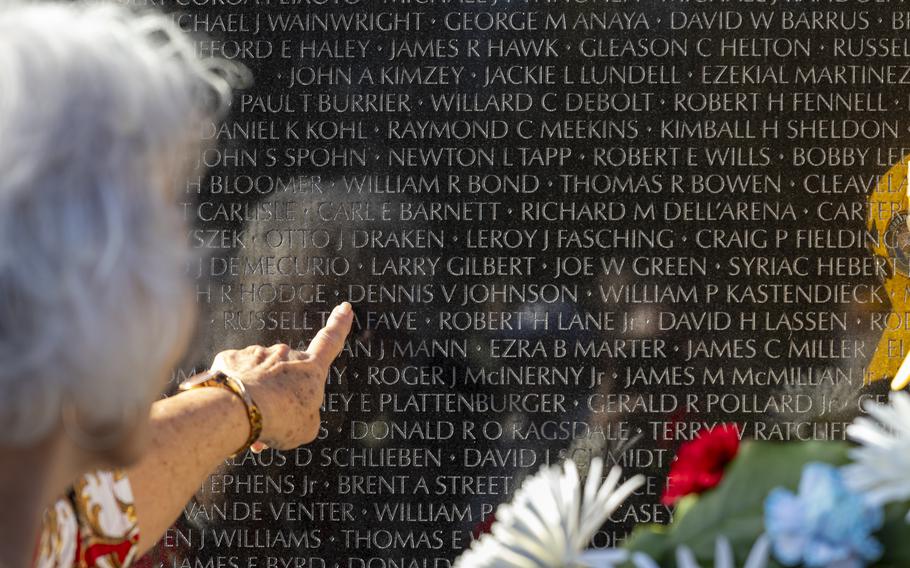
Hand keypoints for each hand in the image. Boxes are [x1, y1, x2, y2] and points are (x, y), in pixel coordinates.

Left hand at [209, 302, 353, 449]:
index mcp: (310, 369)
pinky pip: (235, 376)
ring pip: (258, 377)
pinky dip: (234, 392)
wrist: (239, 410)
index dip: (339, 326)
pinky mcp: (230, 360)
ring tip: (250, 423)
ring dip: (256, 397)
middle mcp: (284, 354)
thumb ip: (306, 415)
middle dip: (279, 394)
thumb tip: (295, 411)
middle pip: (285, 373)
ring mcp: (256, 354)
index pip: (329, 343)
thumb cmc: (280, 419)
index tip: (345, 308)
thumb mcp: (307, 427)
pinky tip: (231, 410)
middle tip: (273, 421)